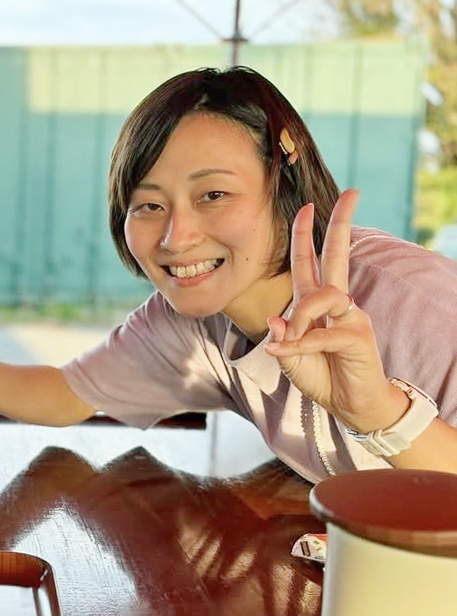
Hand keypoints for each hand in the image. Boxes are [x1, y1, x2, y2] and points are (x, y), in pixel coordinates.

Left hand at [264, 189, 405, 430]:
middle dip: (341, 223)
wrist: (351, 405)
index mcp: (316, 304)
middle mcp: (336, 304)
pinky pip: (323, 333)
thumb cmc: (322, 377)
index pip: (310, 262)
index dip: (306, 236)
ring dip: (299, 318)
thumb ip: (283, 338)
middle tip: (351, 193)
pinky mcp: (357, 336)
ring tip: (288, 342)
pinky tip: (288, 352)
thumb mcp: (291, 357)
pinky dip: (303, 344)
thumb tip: (275, 319)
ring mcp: (350, 317)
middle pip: (337, 256)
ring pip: (321, 297)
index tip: (308, 207)